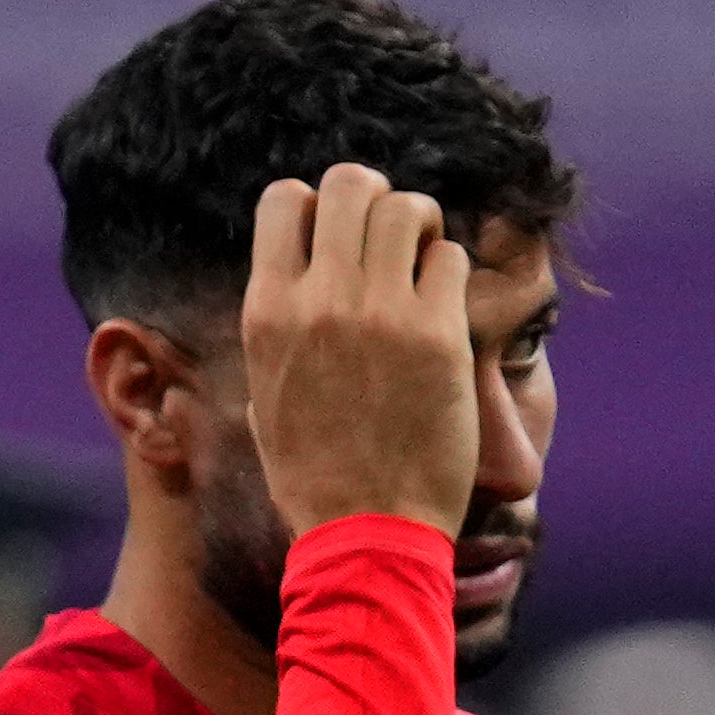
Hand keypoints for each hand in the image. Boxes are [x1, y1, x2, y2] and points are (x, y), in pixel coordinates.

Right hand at [236, 160, 477, 536]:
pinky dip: (451, 274)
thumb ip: (278, 331)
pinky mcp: (438, 334)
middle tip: (391, 239)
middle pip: (351, 182)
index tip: (336, 240)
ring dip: (421, 225)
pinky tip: (444, 311)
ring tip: (422, 264)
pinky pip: (451, 258)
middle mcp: (319, 301)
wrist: (366, 532)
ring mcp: (380, 314)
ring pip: (408, 206)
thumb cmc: (314, 476)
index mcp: (266, 313)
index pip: (284, 199)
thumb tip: (297, 284)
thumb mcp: (263, 397)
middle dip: (376, 199)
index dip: (317, 206)